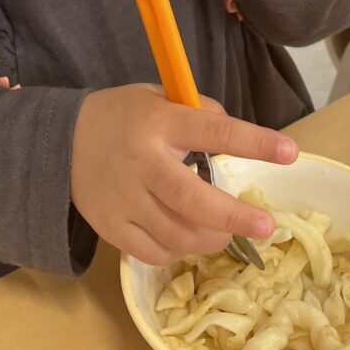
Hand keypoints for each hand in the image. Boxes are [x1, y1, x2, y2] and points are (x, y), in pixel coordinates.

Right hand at [70, 84, 298, 264]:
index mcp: (159, 123)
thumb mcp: (159, 98)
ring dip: (211, 238)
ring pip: (178, 234)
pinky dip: (179, 250)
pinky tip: (188, 238)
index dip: (255, 143)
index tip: (290, 153)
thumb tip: (237, 135)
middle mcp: (143, 163)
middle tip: (266, 227)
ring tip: (225, 230)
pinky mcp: (111, 227)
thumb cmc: (122, 117)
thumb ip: (199, 113)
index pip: (214, 132)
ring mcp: (124, 199)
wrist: (59, 142)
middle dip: (235, 217)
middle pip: (194, 200)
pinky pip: (155, 252)